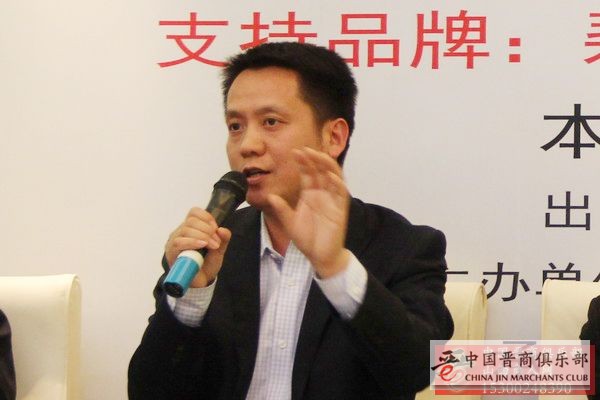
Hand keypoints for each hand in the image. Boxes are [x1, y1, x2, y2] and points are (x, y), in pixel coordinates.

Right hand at [165, 207, 231, 287]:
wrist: (200, 282)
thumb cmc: (206, 263)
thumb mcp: (219, 250)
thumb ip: (223, 239)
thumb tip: (223, 230)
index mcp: (191, 227)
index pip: (194, 212)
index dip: (206, 217)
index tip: (216, 229)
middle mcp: (180, 232)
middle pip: (191, 220)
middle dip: (207, 230)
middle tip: (217, 242)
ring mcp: (174, 241)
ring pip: (185, 230)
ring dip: (202, 236)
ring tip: (213, 246)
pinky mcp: (171, 252)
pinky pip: (178, 242)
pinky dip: (192, 242)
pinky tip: (202, 245)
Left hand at [268, 147, 350, 278]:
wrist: (320, 256)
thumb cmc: (307, 239)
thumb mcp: (290, 223)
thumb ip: (281, 210)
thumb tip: (270, 196)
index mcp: (309, 194)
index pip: (307, 173)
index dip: (302, 162)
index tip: (294, 152)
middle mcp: (322, 194)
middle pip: (320, 170)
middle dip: (313, 158)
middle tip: (305, 149)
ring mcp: (332, 200)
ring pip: (333, 176)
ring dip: (327, 165)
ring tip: (318, 156)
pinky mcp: (341, 209)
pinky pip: (341, 193)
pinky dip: (337, 183)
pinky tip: (330, 176)